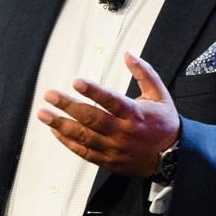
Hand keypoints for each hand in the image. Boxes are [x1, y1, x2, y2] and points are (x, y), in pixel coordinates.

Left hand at [37, 52, 178, 176]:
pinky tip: (56, 131)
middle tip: (50, 95)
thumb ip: (144, 73)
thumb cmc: (164, 123)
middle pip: (92, 119)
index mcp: (135, 114)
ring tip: (44, 114)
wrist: (172, 156)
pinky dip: (68, 142)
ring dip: (61, 124)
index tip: (77, 82)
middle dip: (68, 106)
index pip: (112, 101)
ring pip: (83, 137)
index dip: (94, 91)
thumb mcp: (160, 94)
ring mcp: (114, 148)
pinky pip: (84, 152)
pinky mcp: (108, 161)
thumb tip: (129, 54)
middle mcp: (123, 132)